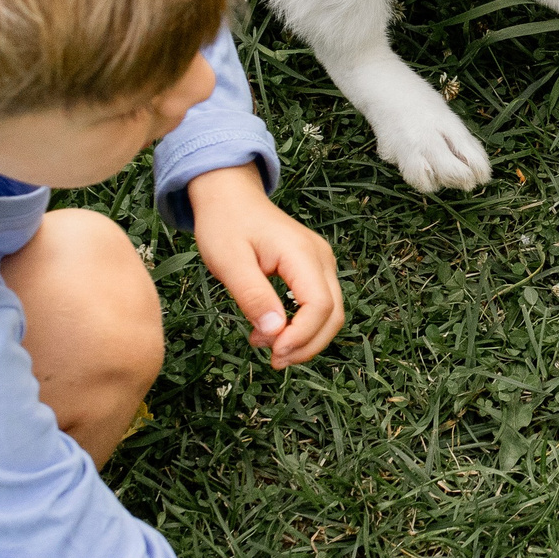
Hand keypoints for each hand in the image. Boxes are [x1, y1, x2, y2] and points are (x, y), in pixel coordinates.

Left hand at [185, 164, 344, 366]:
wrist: (230, 196)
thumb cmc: (225, 224)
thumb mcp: (229, 262)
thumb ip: (253, 297)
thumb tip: (275, 334)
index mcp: (302, 254)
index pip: (320, 306)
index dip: (302, 337)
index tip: (272, 353)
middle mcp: (321, 258)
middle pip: (333, 315)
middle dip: (307, 345)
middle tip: (273, 361)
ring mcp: (321, 263)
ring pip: (331, 314)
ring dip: (305, 339)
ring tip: (268, 347)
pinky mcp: (314, 269)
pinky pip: (320, 305)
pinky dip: (302, 326)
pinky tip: (273, 331)